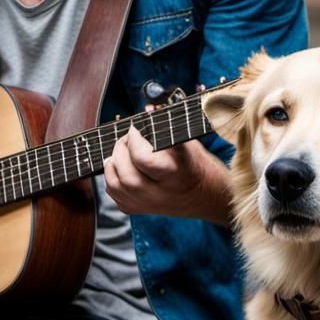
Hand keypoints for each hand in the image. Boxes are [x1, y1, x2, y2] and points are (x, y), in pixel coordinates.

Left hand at [103, 114, 230, 221]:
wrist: (207, 195)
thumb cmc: (196, 165)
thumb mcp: (187, 143)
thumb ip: (165, 129)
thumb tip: (149, 109)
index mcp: (177, 175)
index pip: (144, 160)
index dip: (134, 140)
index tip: (135, 129)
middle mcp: (162, 194)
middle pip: (127, 176)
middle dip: (120, 151)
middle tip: (126, 139)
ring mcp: (150, 205)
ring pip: (117, 188)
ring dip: (112, 165)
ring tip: (120, 152)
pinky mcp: (141, 210)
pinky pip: (116, 197)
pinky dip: (113, 180)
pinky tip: (121, 169)